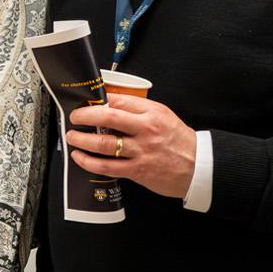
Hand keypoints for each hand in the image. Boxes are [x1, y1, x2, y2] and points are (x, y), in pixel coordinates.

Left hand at [65, 93, 197, 198]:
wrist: (199, 166)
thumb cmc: (179, 141)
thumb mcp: (163, 116)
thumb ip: (139, 110)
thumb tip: (110, 105)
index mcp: (152, 113)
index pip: (118, 101)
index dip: (98, 101)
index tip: (87, 102)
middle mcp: (146, 130)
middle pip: (107, 118)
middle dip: (84, 116)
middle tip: (74, 117)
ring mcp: (141, 151)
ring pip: (104, 144)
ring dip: (82, 139)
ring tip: (72, 136)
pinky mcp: (137, 170)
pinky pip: (107, 166)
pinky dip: (89, 161)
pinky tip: (80, 157)